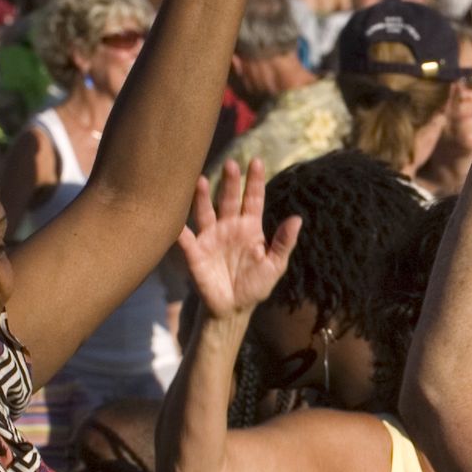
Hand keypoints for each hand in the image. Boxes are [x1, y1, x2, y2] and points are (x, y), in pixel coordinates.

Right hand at [177, 160, 300, 321]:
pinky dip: (179, 229)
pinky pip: (185, 238)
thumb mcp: (274, 266)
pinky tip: (174, 216)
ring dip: (203, 197)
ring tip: (201, 180)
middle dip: (230, 182)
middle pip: (229, 199)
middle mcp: (228, 226)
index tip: (257, 162)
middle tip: (231, 164)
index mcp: (250, 227)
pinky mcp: (195, 252)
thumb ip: (284, 243)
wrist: (232, 309)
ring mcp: (210, 237)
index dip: (255, 181)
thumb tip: (297, 219)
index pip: (253, 199)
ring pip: (205, 212)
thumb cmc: (255, 285)